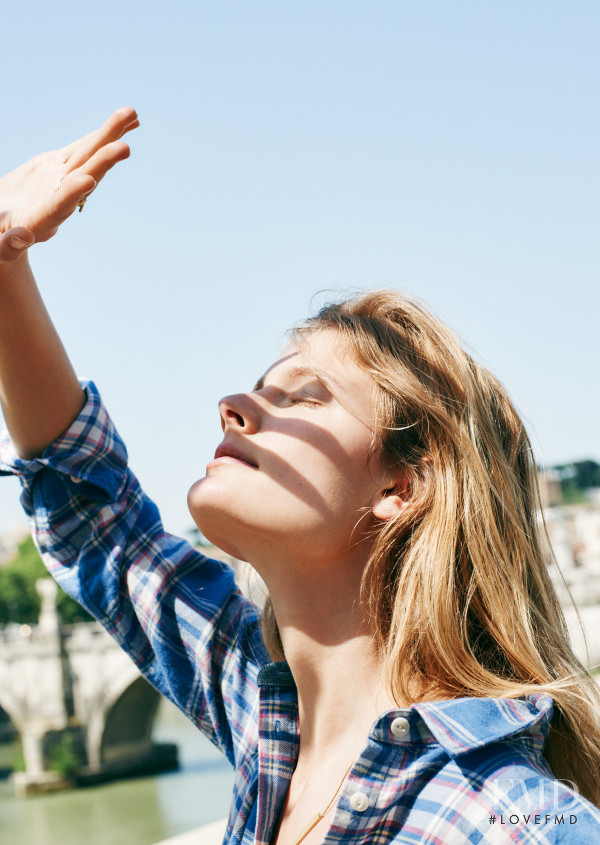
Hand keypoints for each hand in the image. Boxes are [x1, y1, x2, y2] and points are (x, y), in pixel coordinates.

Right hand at [0, 107, 138, 262]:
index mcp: (42, 220)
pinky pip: (85, 148)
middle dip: (102, 162)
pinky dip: (105, 135)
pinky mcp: (58, 166)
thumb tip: (23, 236)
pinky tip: (127, 122)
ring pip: (89, 156)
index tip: (87, 182)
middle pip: (84, 177)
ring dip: (111, 137)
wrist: (4, 227)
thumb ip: (6, 244)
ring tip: (131, 115)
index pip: (59, 206)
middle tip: (125, 149)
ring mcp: (62, 180)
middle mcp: (59, 199)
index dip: (72, 194)